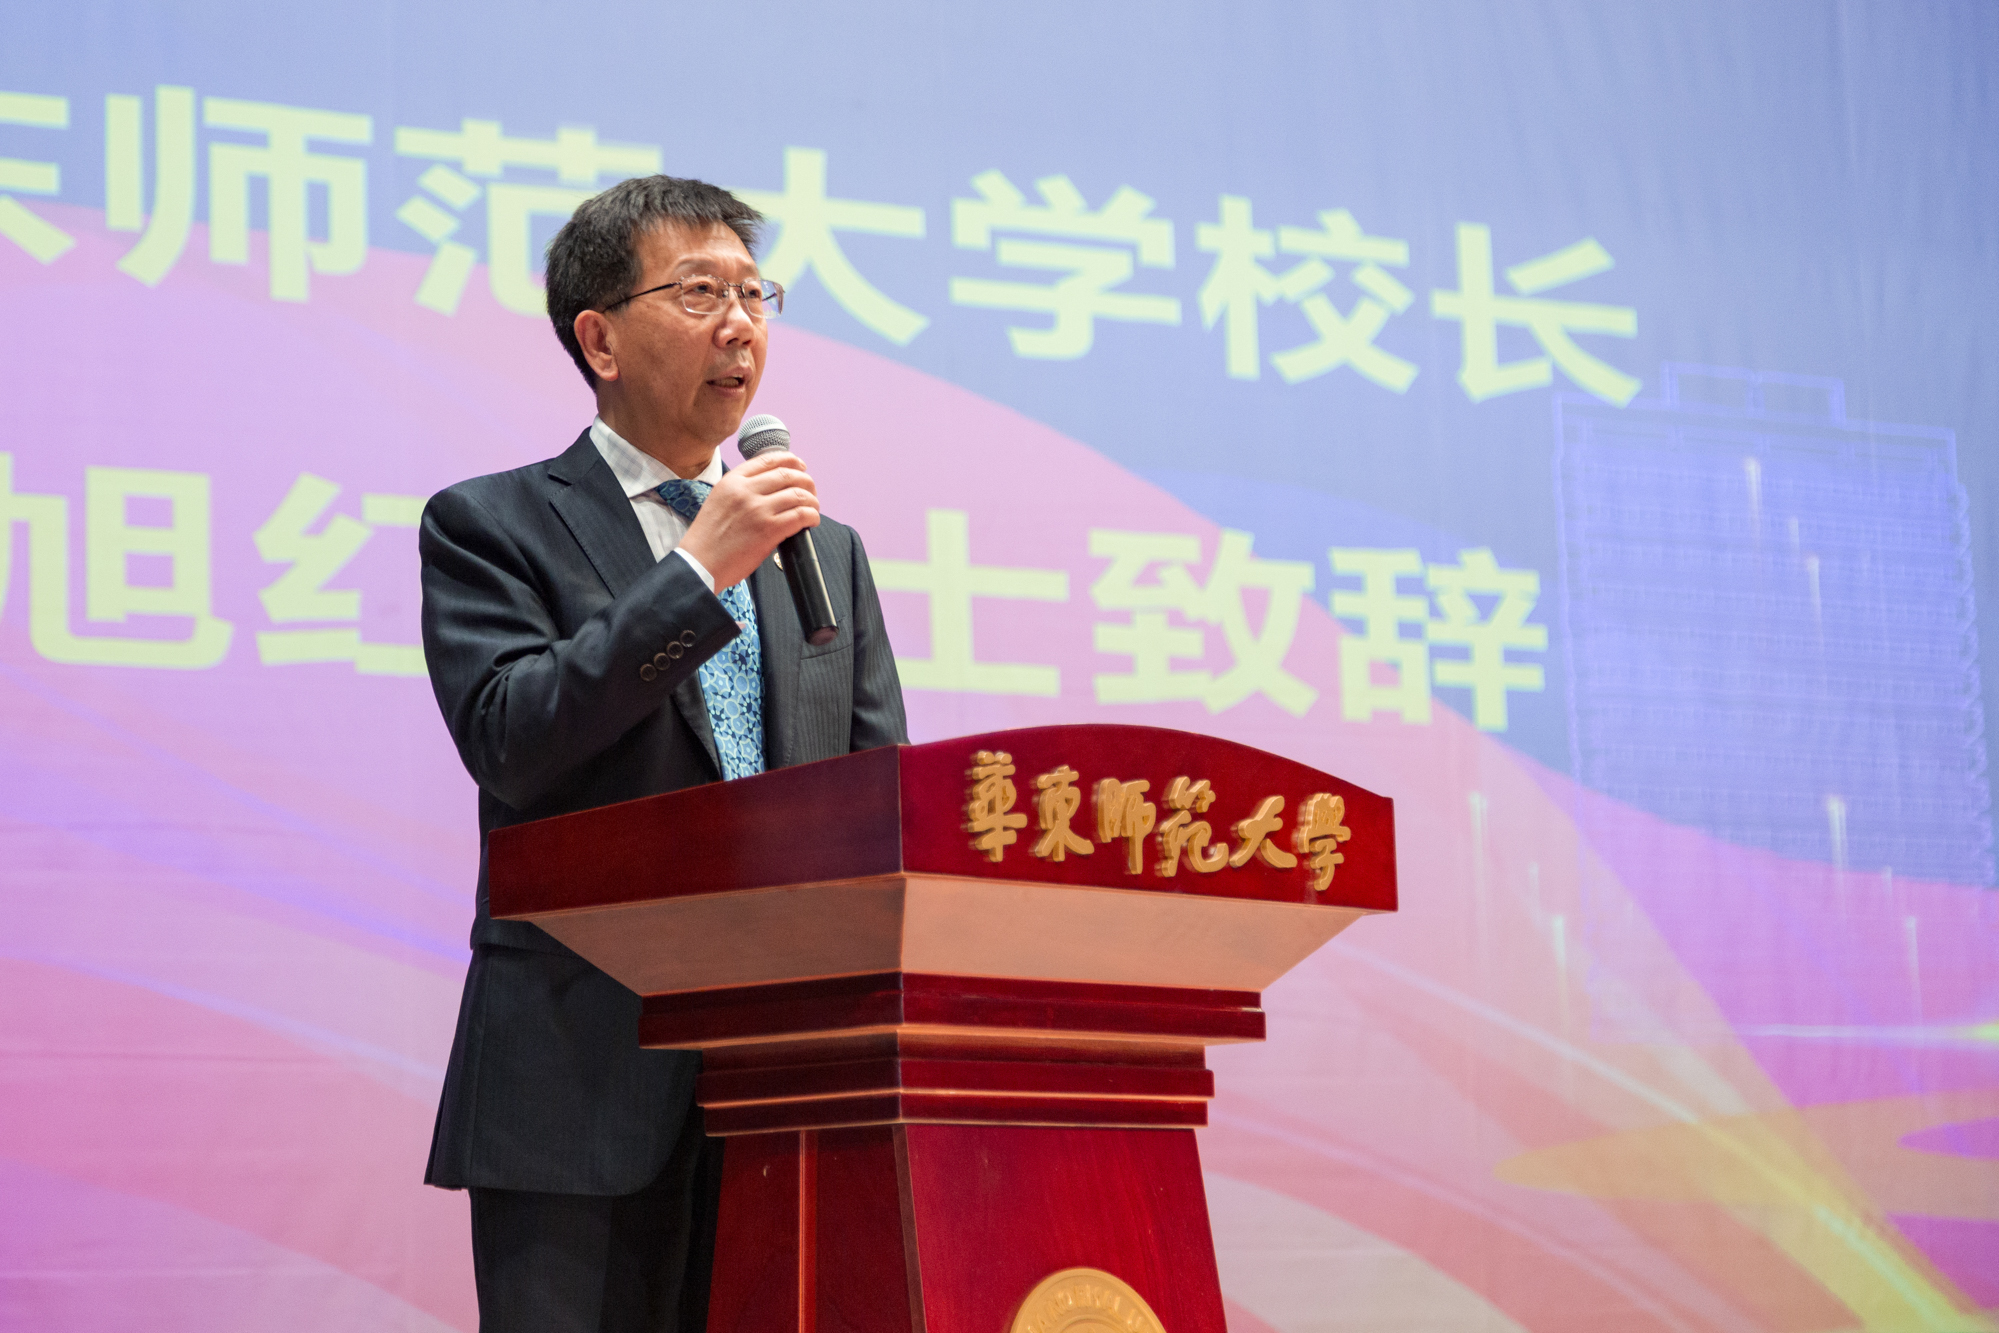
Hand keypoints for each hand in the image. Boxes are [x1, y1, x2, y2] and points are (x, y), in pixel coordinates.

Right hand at [675, 450, 819, 590]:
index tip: (801, 467)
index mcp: (732, 481)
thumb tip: (771, 486)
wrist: (700, 563)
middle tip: (810, 491)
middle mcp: (746, 490)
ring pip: (799, 494)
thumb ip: (741, 489)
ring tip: (813, 508)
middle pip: (788, 475)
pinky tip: (811, 521)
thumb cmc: (708, 538)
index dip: (791, 461)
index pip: (769, 460)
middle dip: (806, 482)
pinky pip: (801, 515)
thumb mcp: (719, 500)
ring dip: (812, 501)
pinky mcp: (769, 530)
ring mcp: (758, 509)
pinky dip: (812, 516)